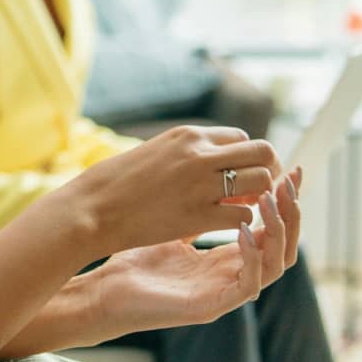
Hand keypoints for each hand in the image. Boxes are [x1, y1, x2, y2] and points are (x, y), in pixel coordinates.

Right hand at [61, 124, 281, 257]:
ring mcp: (201, 184)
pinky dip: (241, 223)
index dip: (246, 159)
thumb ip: (190, 153)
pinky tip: (225, 226)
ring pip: (261, 182)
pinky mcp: (198, 216)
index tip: (239, 176)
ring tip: (240, 207)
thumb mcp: (158, 152)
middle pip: (264, 153)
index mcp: (188, 135)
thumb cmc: (120, 181)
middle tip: (254, 192)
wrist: (94, 207)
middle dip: (267, 173)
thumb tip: (221, 162)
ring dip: (258, 198)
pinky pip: (244, 215)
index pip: (243, 137)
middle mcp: (200, 154)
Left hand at [71, 164, 301, 343]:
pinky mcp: (211, 305)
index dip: (285, 202)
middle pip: (282, 245)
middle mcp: (233, 273)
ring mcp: (224, 290)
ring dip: (278, 229)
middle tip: (291, 181)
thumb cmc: (136, 257)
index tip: (291, 172)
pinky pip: (248, 283)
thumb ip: (198, 209)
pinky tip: (245, 230)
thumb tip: (213, 173)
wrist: (108, 291)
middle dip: (291, 212)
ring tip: (269, 197)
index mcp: (227, 256)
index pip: (270, 229)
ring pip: (275, 265)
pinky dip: (252, 256)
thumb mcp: (173, 225)